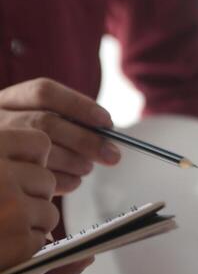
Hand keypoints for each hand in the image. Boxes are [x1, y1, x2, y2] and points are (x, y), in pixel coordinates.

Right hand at [0, 79, 119, 192]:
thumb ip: (60, 121)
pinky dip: (63, 180)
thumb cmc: (15, 147)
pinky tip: (74, 181)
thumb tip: (105, 133)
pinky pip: (36, 177)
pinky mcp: (2, 177)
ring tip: (88, 167)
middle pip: (46, 122)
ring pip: (42, 150)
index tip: (106, 121)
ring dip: (75, 160)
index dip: (80, 105)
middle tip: (111, 154)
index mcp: (4, 101)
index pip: (44, 92)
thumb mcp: (25, 124)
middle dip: (85, 139)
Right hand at [0, 129, 58, 269]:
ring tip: (0, 228)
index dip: (31, 162)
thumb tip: (40, 159)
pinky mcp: (20, 241)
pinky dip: (24, 247)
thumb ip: (0, 158)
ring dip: (30, 223)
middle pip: (46, 180)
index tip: (14, 174)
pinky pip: (40, 239)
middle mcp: (2, 174)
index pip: (39, 144)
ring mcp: (13, 208)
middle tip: (3, 207)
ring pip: (49, 212)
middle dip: (31, 195)